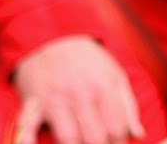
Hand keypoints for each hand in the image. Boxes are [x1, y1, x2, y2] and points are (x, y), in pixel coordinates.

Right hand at [11, 35, 145, 143]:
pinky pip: (28, 126)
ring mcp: (54, 98)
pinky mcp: (33, 101)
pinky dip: (28, 140)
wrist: (49, 33)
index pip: (116, 129)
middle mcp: (79, 93)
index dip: (119, 142)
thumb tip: (138, 135)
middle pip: (95, 138)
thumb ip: (128, 105)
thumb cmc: (86, 58)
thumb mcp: (113, 73)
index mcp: (102, 86)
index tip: (115, 142)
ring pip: (68, 138)